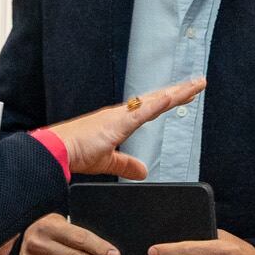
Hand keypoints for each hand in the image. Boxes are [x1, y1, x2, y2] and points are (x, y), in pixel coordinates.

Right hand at [48, 77, 205, 177]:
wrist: (55, 151)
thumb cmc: (73, 153)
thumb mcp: (107, 162)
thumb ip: (126, 164)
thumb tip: (143, 171)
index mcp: (118, 121)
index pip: (150, 108)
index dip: (168, 100)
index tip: (185, 94)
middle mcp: (121, 114)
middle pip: (156, 100)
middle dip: (179, 91)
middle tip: (199, 82)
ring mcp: (118, 116)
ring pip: (153, 102)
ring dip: (175, 94)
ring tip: (195, 86)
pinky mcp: (114, 124)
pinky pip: (139, 113)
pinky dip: (155, 106)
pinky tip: (169, 99)